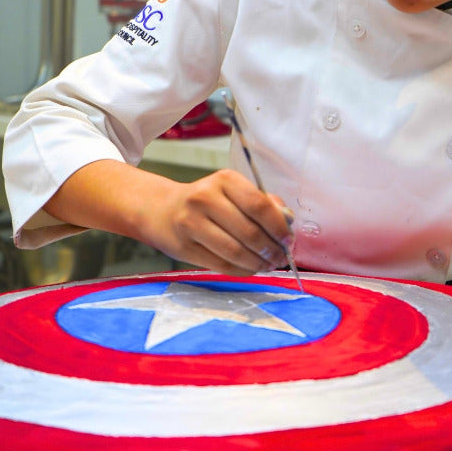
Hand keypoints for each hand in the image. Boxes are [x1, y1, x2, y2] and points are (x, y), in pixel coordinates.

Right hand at [142, 169, 292, 274]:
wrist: (163, 210)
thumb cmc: (208, 201)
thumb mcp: (233, 191)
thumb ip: (263, 203)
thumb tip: (288, 221)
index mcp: (224, 180)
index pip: (259, 205)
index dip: (278, 226)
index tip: (288, 239)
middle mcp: (205, 198)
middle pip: (249, 232)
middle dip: (271, 250)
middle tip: (281, 258)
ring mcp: (191, 223)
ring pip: (235, 252)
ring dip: (258, 263)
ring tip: (268, 265)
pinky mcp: (183, 247)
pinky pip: (221, 265)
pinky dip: (242, 271)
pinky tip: (250, 268)